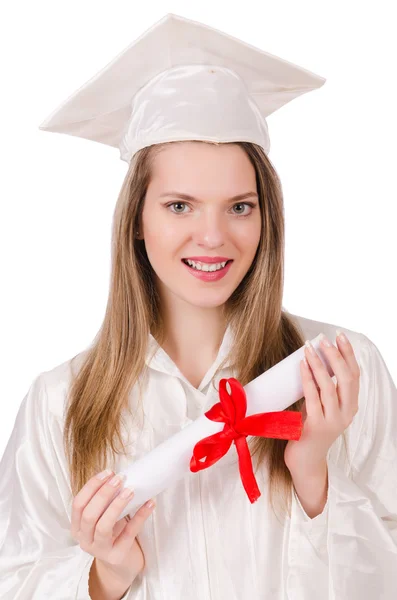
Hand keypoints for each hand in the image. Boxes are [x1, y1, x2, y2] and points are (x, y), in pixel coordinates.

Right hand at [71, 470, 155, 582]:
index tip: (108, 472)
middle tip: (119, 478)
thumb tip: (119, 476)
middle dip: (103, 493)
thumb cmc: (113, 534)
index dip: (92, 486)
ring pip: (103, 526)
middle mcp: (85, 540)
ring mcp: (100, 550)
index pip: (78, 504)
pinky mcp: (117, 556)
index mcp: (78, 527)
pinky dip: (140, 516)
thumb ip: (105, 502)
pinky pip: (129, 533)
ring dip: (117, 505)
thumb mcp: (103, 517)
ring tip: (131, 490)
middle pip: (89, 514)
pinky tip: (150, 503)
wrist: (122, 565)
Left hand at [284, 332, 359, 472]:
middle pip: (347, 378)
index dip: (348, 354)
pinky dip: (308, 379)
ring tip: (308, 349)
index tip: (339, 336)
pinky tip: (302, 366)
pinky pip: (313, 397)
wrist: (305, 461)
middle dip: (336, 356)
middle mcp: (346, 413)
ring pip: (330, 387)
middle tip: (323, 340)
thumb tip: (314, 358)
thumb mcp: (321, 406)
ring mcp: (333, 420)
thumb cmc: (310, 429)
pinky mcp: (317, 426)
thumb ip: (322, 388)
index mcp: (351, 406)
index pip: (355, 375)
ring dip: (319, 365)